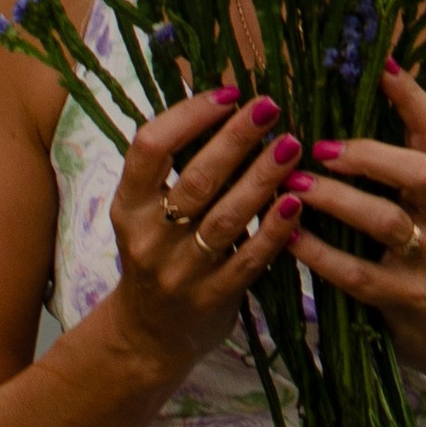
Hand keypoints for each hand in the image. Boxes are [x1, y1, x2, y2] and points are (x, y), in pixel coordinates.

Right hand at [106, 82, 305, 383]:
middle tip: (269, 106)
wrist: (149, 333)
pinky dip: (275, 228)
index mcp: (127, 206)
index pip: (149, 148)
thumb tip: (217, 96)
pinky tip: (298, 200)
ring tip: (291, 145)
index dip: (188, 115)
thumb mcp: (145, 210)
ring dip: (262, 177)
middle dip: (235, 139)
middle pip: (196, 180)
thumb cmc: (156, 253)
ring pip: (227, 218)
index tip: (226, 92)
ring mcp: (182, 272)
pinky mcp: (214, 298)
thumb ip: (174, 164)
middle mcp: (150, 238)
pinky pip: (250, 258)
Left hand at [283, 61, 425, 395]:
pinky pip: (358, 275)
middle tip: (320, 147)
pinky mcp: (403, 301)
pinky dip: (321, 255)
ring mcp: (423, 261)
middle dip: (370, 155)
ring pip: (386, 222)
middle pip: (419, 173)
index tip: (380, 61)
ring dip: (338, 201)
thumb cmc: (420, 263)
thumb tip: (324, 122)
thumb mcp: (415, 213)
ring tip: (294, 187)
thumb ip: (382, 175)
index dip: (410, 94)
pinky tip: (288, 239)